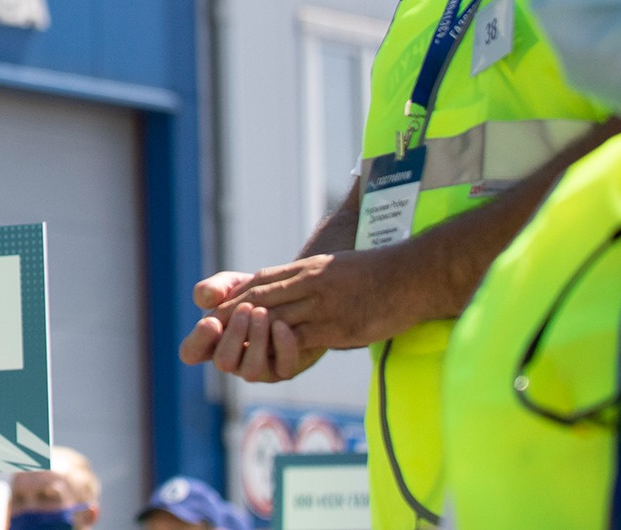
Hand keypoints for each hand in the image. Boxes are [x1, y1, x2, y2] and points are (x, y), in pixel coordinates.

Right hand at [190, 297, 315, 382]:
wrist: (294, 299)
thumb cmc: (255, 293)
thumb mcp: (232, 284)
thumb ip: (215, 288)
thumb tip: (207, 298)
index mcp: (212, 341)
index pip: (191, 352)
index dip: (197, 341)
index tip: (211, 321)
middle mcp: (233, 360)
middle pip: (223, 362)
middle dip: (233, 335)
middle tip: (245, 307)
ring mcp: (259, 369)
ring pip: (252, 371)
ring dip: (256, 340)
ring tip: (262, 312)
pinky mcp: (285, 369)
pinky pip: (283, 368)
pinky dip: (282, 346)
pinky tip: (282, 324)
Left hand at [226, 249, 412, 358]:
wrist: (411, 276)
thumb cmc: (378, 272)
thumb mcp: (336, 265)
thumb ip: (311, 276)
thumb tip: (294, 287)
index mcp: (307, 268)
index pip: (261, 280)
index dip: (237, 295)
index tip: (217, 307)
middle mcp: (308, 283)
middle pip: (261, 298)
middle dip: (233, 314)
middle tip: (209, 327)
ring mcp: (322, 305)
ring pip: (275, 317)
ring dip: (250, 332)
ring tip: (229, 343)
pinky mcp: (336, 326)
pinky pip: (300, 337)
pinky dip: (279, 346)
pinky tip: (264, 354)